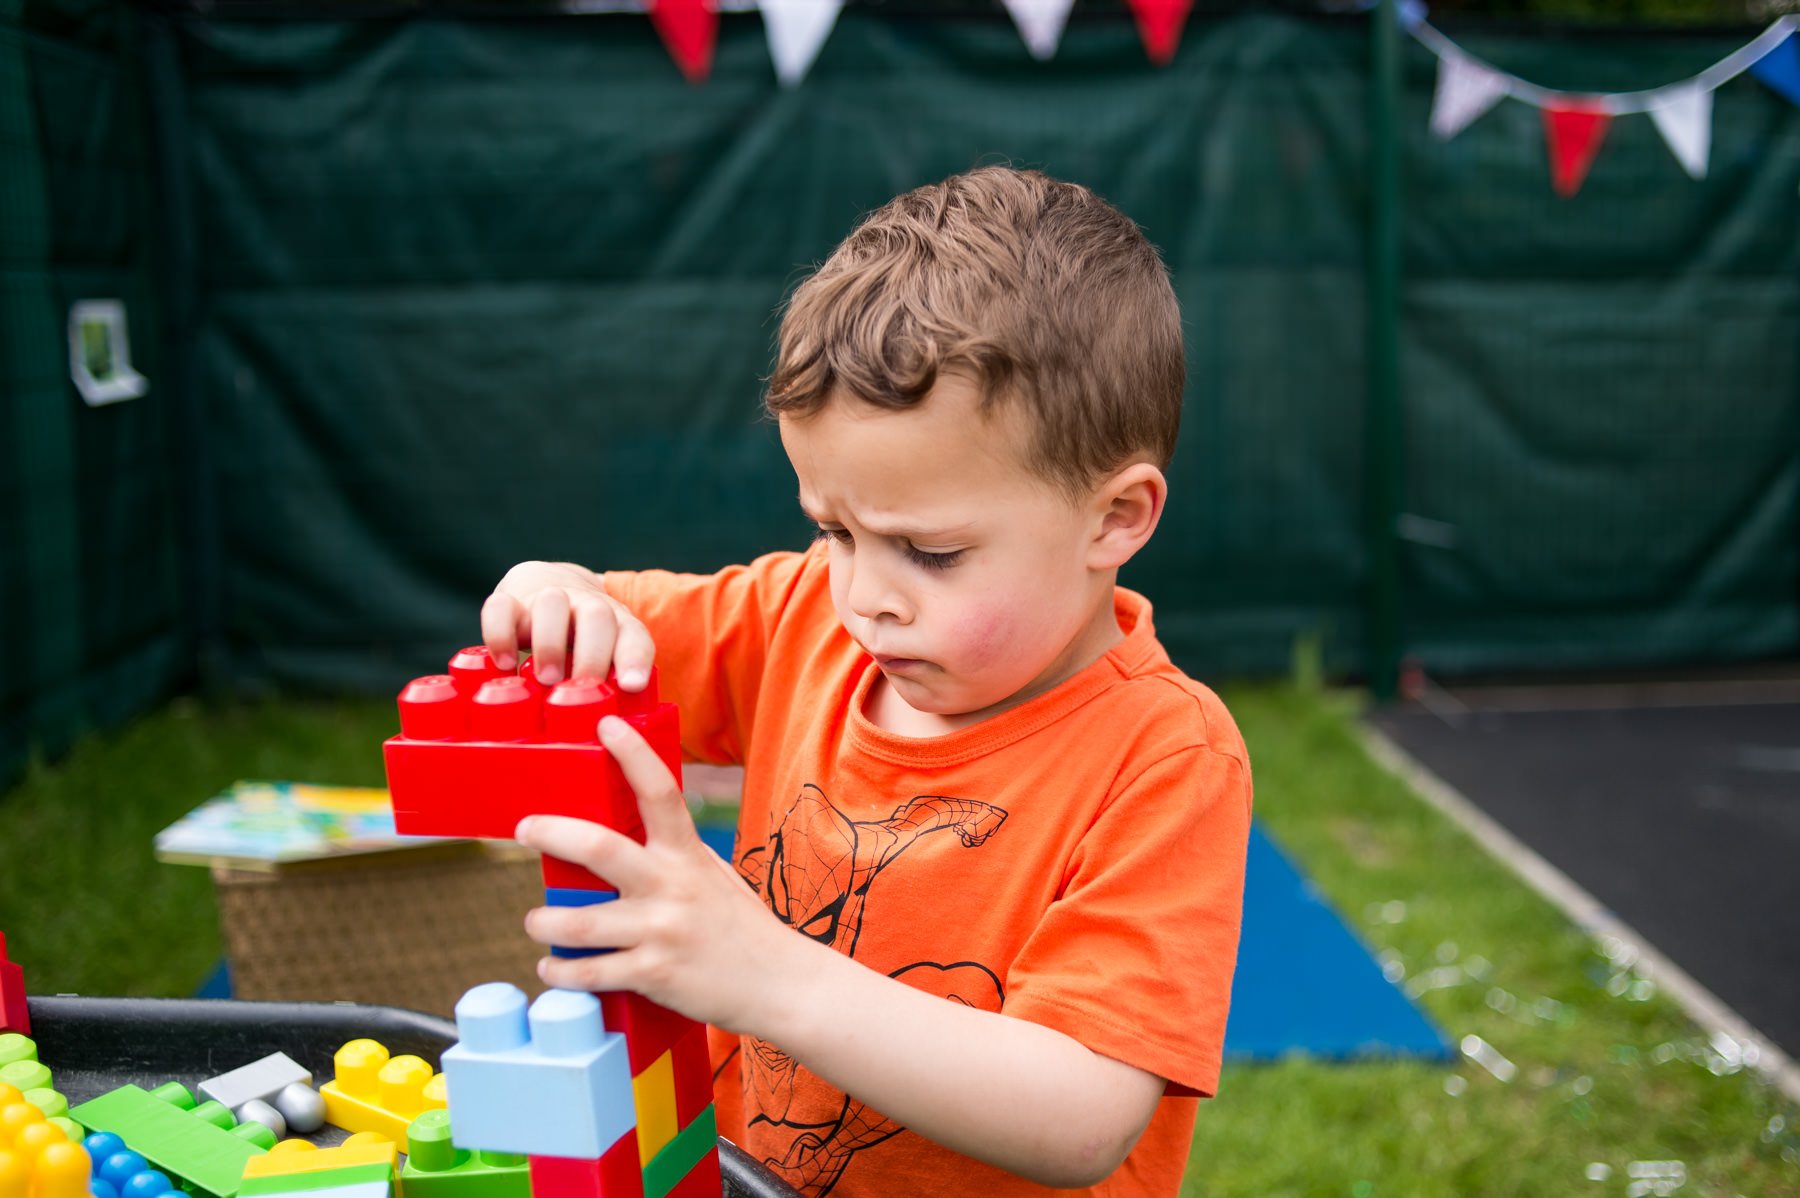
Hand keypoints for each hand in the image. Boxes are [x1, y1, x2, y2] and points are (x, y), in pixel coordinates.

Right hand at [480, 561, 654, 687]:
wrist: (548, 584)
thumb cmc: (580, 641)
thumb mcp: (604, 662)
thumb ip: (610, 689)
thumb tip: (610, 732)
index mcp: (617, 625)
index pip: (634, 636)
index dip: (635, 658)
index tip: (631, 686)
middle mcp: (585, 607)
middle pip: (597, 617)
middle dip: (590, 655)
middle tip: (577, 688)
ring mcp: (547, 600)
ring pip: (552, 602)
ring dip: (550, 643)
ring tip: (545, 680)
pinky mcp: (510, 602)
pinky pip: (500, 607)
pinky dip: (500, 634)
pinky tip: (504, 665)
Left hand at [515, 715, 796, 1031]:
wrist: (779, 983)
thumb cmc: (741, 926)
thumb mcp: (712, 875)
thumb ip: (673, 855)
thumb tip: (625, 835)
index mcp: (687, 855)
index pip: (660, 791)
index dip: (633, 754)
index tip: (606, 726)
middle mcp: (671, 886)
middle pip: (599, 847)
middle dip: (551, 832)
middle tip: (525, 828)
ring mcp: (661, 931)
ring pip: (580, 922)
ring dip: (544, 920)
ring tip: (536, 919)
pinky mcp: (653, 973)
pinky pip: (591, 972)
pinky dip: (561, 971)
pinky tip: (553, 966)